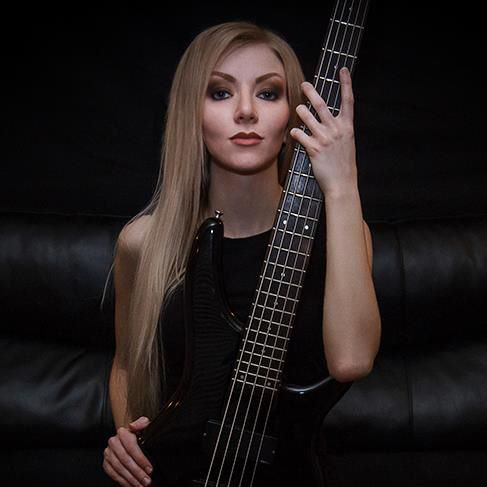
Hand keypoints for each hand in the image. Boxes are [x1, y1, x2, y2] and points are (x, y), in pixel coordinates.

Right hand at [103, 416, 153, 486]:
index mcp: (122, 433)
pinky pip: (113, 474)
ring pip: (119, 469)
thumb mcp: (142, 424)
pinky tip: (131, 484)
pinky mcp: (106, 463)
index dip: (141, 459)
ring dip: (131, 479)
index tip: (149, 469)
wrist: (125, 437)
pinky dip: (123, 481)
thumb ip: (142, 422)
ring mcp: (108, 453)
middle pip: (125, 460)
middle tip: (146, 480)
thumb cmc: (136, 433)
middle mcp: (113, 443)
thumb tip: (134, 425)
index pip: (131, 447)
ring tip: (140, 484)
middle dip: (137, 472)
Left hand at [290, 67, 357, 196]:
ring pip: (308, 117)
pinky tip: (293, 133)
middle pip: (322, 105)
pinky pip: (300, 135)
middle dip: (312, 92)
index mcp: (347, 127)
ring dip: (300, 111)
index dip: (346, 84)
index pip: (348, 100)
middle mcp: (337, 130)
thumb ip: (339, 130)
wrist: (342, 183)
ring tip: (297, 109)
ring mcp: (325, 138)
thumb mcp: (347, 144)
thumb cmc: (344, 165)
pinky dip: (295, 133)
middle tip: (304, 84)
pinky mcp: (314, 149)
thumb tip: (331, 120)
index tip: (343, 70)